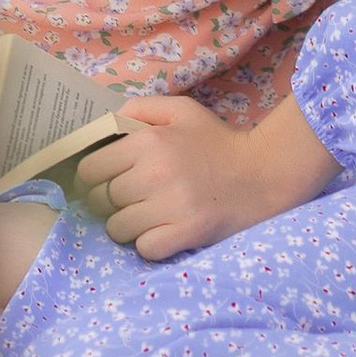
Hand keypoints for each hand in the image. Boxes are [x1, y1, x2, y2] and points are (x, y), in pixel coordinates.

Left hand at [76, 94, 332, 261]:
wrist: (264, 173)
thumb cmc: (218, 142)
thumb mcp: (182, 110)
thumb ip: (141, 108)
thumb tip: (107, 124)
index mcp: (149, 141)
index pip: (91, 169)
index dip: (95, 176)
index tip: (107, 180)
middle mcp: (154, 173)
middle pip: (102, 200)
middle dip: (112, 201)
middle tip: (133, 198)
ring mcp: (170, 206)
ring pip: (118, 228)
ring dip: (129, 226)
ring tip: (149, 216)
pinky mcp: (185, 233)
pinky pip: (144, 248)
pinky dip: (150, 244)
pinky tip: (164, 231)